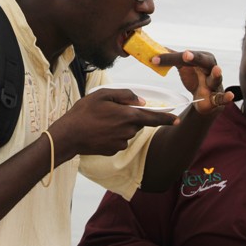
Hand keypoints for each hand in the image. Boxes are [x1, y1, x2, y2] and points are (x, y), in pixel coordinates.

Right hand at [49, 87, 177, 159]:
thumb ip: (125, 95)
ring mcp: (121, 143)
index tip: (177, 120)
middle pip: (137, 122)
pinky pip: (118, 141)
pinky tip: (99, 132)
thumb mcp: (102, 95)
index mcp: (127, 115)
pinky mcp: (113, 151)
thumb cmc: (84, 112)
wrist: (69, 136)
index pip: (153, 117)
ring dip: (119, 126)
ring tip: (100, 122)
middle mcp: (128, 131)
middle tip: (109, 112)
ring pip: (127, 132)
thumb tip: (140, 101)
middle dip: (128, 117)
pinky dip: (112, 136)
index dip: (166, 119)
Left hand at [152, 50, 233, 113]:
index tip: (155, 59)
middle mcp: (210, 68)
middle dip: (196, 58)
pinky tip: (229, 96)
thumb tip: (154, 48)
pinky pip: (223, 97)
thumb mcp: (182, 66)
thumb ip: (170, 58)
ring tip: (217, 70)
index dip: (171, 58)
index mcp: (201, 58)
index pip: (184, 56)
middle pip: (204, 62)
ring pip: (216, 78)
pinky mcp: (217, 97)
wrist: (203, 98)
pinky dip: (227, 97)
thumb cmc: (194, 77)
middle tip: (186, 54)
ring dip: (216, 75)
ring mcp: (215, 83)